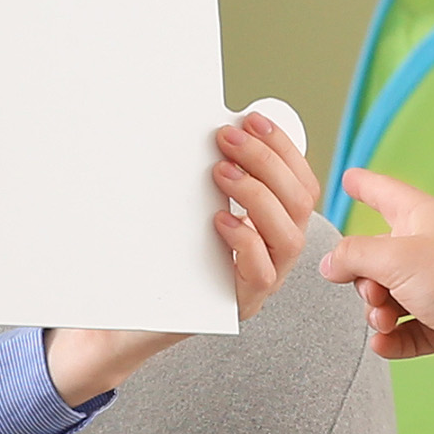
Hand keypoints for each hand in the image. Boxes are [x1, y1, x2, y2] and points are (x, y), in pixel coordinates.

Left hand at [43, 109, 324, 402]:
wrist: (132, 315)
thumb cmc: (165, 256)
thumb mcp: (190, 210)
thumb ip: (209, 178)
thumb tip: (206, 130)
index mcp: (276, 223)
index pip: (300, 181)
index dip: (282, 147)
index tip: (252, 118)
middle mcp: (279, 251)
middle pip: (299, 202)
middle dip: (266, 162)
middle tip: (227, 139)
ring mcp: (266, 279)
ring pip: (289, 236)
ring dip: (257, 196)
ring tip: (222, 172)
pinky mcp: (243, 303)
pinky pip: (261, 273)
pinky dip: (246, 241)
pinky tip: (221, 219)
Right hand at [313, 167, 433, 378]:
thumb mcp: (393, 258)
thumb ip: (352, 255)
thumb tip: (330, 264)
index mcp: (423, 219)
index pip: (386, 193)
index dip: (366, 185)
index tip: (349, 179)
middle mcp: (430, 250)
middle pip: (376, 257)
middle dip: (365, 281)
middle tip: (375, 292)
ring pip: (386, 297)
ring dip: (377, 313)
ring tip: (386, 321)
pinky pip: (402, 329)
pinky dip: (392, 337)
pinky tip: (386, 341)